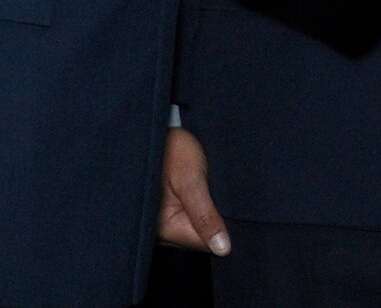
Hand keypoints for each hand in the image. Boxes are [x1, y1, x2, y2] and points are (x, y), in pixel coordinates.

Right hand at [157, 126, 230, 255]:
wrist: (155, 132)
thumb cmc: (171, 150)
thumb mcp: (191, 179)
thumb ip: (205, 215)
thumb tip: (223, 249)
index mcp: (164, 229)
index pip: (206, 244)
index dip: (223, 228)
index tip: (226, 205)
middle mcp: (160, 233)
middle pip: (200, 239)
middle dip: (213, 220)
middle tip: (213, 190)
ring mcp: (162, 225)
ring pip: (196, 229)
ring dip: (206, 213)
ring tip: (204, 188)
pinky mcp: (165, 215)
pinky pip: (189, 220)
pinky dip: (198, 209)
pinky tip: (198, 192)